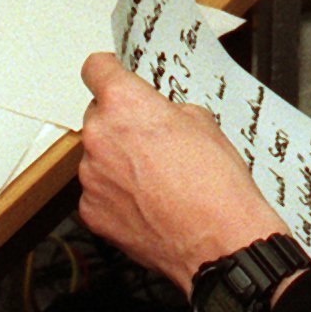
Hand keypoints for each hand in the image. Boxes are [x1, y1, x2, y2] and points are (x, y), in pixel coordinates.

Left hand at [76, 52, 287, 292]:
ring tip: (155, 180)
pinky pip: (98, 192)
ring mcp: (91, 177)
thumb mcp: (202, 121)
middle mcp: (99, 136)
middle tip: (151, 142)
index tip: (111, 75)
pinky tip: (147, 204)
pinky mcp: (91, 211)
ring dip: (117, 162)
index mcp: (124, 103)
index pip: (96, 68)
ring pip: (98, 157)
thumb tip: (156, 115)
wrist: (219, 242)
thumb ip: (166, 110)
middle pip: (97, 117)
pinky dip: (116, 196)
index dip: (108, 71)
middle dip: (119, 125)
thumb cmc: (215, 185)